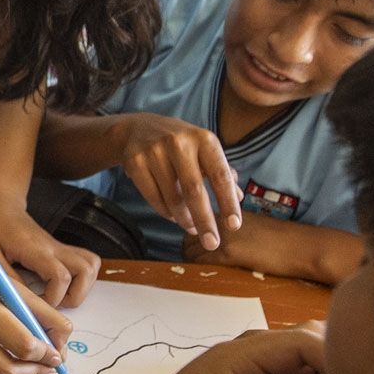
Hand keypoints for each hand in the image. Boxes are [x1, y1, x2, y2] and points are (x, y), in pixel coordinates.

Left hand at [0, 197, 97, 307]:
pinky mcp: (62, 249)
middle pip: (86, 270)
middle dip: (75, 296)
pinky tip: (64, 286)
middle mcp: (54, 247)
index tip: (39, 304)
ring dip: (83, 287)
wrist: (2, 208)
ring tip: (61, 296)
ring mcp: (61, 247)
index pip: (59, 275)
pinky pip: (86, 262)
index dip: (54, 297)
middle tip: (54, 302)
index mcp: (35, 249)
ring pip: (92, 265)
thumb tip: (22, 302)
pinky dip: (83, 278)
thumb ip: (6, 279)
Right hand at [118, 113, 240, 250]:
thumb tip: (238, 197)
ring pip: (172, 198)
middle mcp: (179, 142)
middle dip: (205, 220)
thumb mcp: (203, 150)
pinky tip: (173, 216)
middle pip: (194, 190)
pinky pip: (153, 198)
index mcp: (204, 139)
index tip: (234, 226)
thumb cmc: (180, 144)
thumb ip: (221, 172)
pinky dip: (166, 213)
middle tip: (211, 243)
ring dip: (184, 219)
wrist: (137, 129)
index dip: (227, 202)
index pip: (220, 175)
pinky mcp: (135, 162)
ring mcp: (154, 151)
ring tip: (192, 228)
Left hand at [183, 213, 280, 270]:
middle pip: (187, 232)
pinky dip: (195, 268)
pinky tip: (201, 274)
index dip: (191, 232)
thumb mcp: (253, 223)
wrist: (300, 247)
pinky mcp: (229, 253)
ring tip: (197, 269)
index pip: (195, 217)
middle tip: (193, 259)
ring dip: (190, 258)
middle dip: (187, 246)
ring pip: (189, 247)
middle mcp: (222, 219)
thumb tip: (219, 236)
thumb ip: (232, 224)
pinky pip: (199, 261)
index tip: (193, 243)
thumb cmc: (282, 239)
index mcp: (227, 209)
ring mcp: (224, 235)